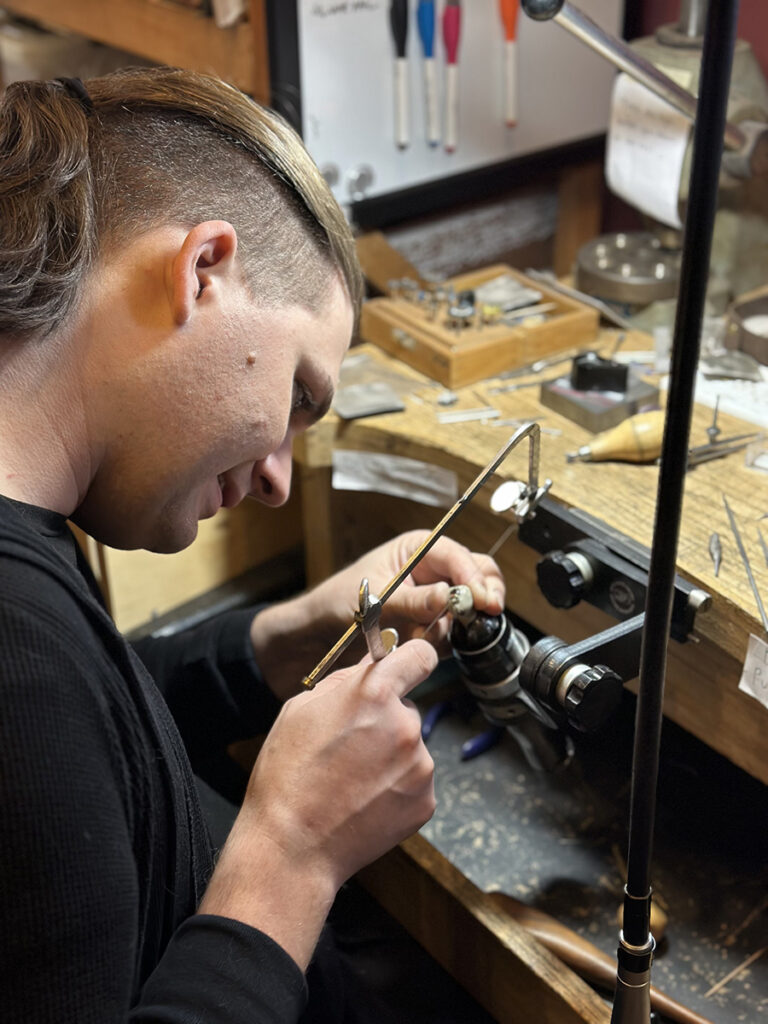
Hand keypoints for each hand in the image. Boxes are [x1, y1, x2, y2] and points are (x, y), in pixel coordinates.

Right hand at [199, 639, 436, 968]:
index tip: (409, 666)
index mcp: (374, 694)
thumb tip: (370, 665)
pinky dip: (395, 786)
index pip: (420, 656)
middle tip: (350, 745)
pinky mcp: (425, 800)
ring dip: (390, 754)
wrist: (292, 848)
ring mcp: (420, 766)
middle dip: (384, 718)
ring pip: (410, 745)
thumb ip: (343, 681)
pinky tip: (364, 800)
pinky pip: (414, 780)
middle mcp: (405, 725)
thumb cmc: (287, 776)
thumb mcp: (300, 709)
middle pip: (406, 707)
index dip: (413, 659)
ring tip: (351, 779)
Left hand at [315, 530, 505, 651]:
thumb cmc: (340, 600)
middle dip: (483, 594)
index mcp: (419, 549)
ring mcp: (435, 597)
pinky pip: (454, 631)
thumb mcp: (376, 598)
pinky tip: (419, 643)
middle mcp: (432, 570)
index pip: (457, 556)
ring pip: (470, 605)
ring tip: (424, 634)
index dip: (473, 577)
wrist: (322, 631)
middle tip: (485, 614)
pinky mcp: (433, 623)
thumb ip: (413, 600)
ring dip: (456, 624)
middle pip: (478, 574)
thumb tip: (449, 595)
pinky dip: (444, 641)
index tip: (482, 600)